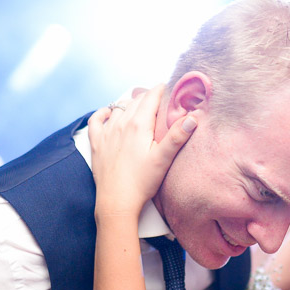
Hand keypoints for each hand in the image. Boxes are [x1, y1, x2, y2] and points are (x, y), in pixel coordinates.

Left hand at [88, 85, 196, 219]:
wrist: (116, 201)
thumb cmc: (141, 182)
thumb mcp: (163, 159)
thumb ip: (177, 136)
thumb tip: (193, 117)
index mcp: (139, 125)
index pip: (151, 97)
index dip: (162, 90)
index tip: (170, 88)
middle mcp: (121, 124)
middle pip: (136, 100)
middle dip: (149, 96)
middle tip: (161, 99)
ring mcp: (106, 132)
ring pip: (119, 108)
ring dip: (131, 104)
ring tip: (141, 108)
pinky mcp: (97, 143)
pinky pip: (96, 119)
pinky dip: (104, 113)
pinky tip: (109, 113)